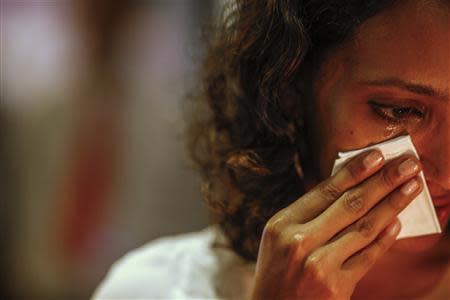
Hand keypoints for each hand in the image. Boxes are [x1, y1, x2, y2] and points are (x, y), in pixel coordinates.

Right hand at [249, 150, 422, 299]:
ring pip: (364, 227)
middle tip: (408, 164)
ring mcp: (319, 265)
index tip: (378, 155)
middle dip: (383, 181)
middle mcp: (299, 241)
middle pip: (350, 204)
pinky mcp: (336, 287)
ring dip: (392, 204)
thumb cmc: (277, 270)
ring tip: (411, 187)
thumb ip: (307, 214)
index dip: (354, 171)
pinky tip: (397, 222)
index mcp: (282, 223)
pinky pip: (368, 256)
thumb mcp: (279, 236)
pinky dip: (385, 238)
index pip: (325, 191)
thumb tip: (347, 186)